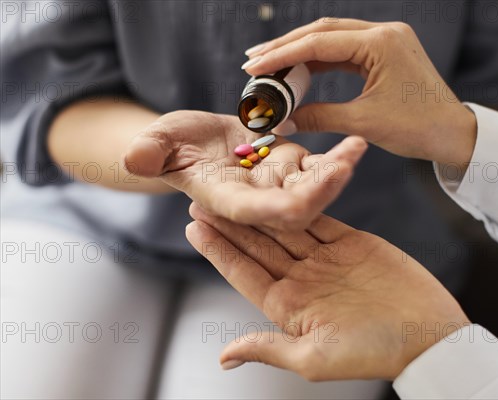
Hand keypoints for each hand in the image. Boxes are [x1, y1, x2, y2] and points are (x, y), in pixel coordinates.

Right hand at [123, 111, 366, 229]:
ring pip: (315, 188)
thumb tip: (134, 158)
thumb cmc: (171, 144)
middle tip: (343, 166)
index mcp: (228, 202)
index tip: (298, 201)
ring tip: (357, 146)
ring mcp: (279, 183)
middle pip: (296, 207)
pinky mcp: (293, 164)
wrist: (195, 141)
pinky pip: (321, 165)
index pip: (254, 213)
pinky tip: (356, 141)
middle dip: (320, 191)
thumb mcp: (157, 142)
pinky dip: (338, 156)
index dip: (274, 210)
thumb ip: (150, 151)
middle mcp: (259, 199)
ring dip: (337, 171)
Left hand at [186, 204, 469, 380]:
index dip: (220, 250)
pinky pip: (320, 216)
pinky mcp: (350, 242)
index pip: (245, 273)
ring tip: (235, 184)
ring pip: (285, 226)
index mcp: (289, 306)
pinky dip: (301, 200)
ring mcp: (325, 259)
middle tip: (202, 198)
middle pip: (259, 245)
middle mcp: (302, 280)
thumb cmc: (373, 353)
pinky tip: (279, 184)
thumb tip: (225, 357)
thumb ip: (269, 349)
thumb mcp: (314, 358)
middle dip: (231, 222)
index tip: (195, 228)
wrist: (427, 334)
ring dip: (260, 207)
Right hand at [243, 18, 476, 165]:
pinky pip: (345, 50)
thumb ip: (319, 117)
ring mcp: (386, 40)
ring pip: (332, 38)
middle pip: (322, 31)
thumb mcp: (364, 123)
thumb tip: (282, 122)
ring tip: (270, 64)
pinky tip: (300, 70)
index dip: (282, 55)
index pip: (319, 43)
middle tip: (254, 60)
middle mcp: (384, 33)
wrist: (454, 134)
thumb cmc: (418, 128)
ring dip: (301, 50)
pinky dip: (320, 60)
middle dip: (286, 46)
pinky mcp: (386, 51)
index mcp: (381, 44)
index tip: (254, 67)